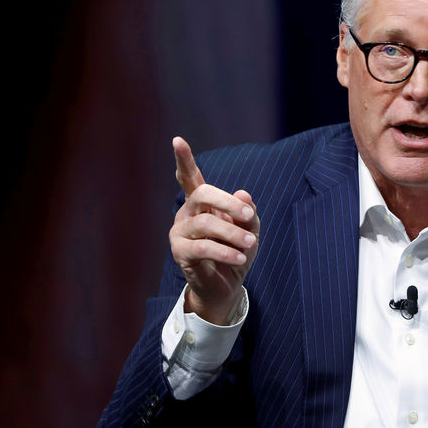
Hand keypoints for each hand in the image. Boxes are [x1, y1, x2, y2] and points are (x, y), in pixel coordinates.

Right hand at [169, 136, 259, 323]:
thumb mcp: (250, 229)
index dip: (184, 160)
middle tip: (249, 213)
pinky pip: (204, 248)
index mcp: (201, 204)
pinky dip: (225, 252)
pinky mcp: (180, 253)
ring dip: (232, 233)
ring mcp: (180, 232)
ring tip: (250, 243)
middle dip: (228, 202)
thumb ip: (248, 212)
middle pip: (203, 195)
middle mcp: (186, 214)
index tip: (177, 140)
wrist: (227, 286)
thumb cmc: (237, 252)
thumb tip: (243, 193)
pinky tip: (240, 258)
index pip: (190, 178)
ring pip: (206, 223)